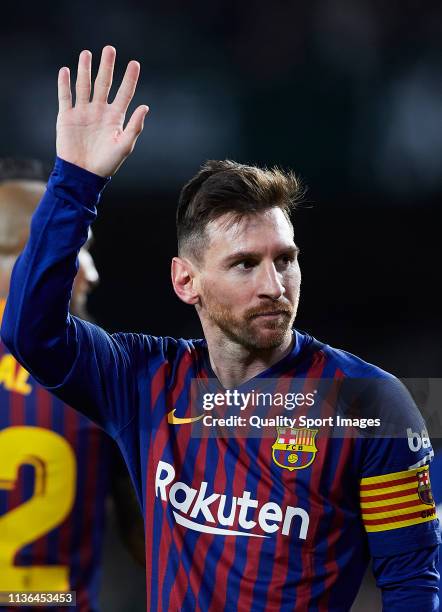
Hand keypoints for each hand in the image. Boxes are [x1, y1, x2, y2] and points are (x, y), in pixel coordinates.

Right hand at [56, 46, 148, 176]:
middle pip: (104, 84)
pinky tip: (65, 70)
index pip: (124, 93)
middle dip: (107, 67)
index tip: (134, 63)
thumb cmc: (106, 163)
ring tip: (87, 54)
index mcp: (115, 117)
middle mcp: (99, 111)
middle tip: (109, 49)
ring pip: (84, 86)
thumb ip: (134, 126)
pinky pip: (65, 97)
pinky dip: (64, 84)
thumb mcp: (124, 146)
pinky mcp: (67, 117)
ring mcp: (83, 112)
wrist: (83, 174)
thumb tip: (145, 107)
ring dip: (85, 70)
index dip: (129, 79)